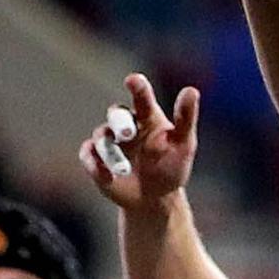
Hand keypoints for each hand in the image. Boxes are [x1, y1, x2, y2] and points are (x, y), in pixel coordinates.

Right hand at [78, 76, 201, 209]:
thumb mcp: (184, 144)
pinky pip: (87, 156)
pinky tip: (107, 176)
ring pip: (101, 136)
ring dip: (110, 152)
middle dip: (120, 121)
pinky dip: (94, 164)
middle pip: (116, 113)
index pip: (141, 96)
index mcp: (147, 116)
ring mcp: (109, 142)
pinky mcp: (96, 160)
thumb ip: (185, 118)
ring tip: (123, 170)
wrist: (155, 198)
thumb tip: (191, 91)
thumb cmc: (171, 166)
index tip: (133, 80)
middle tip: (127, 134)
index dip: (137, 86)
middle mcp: (126, 125)